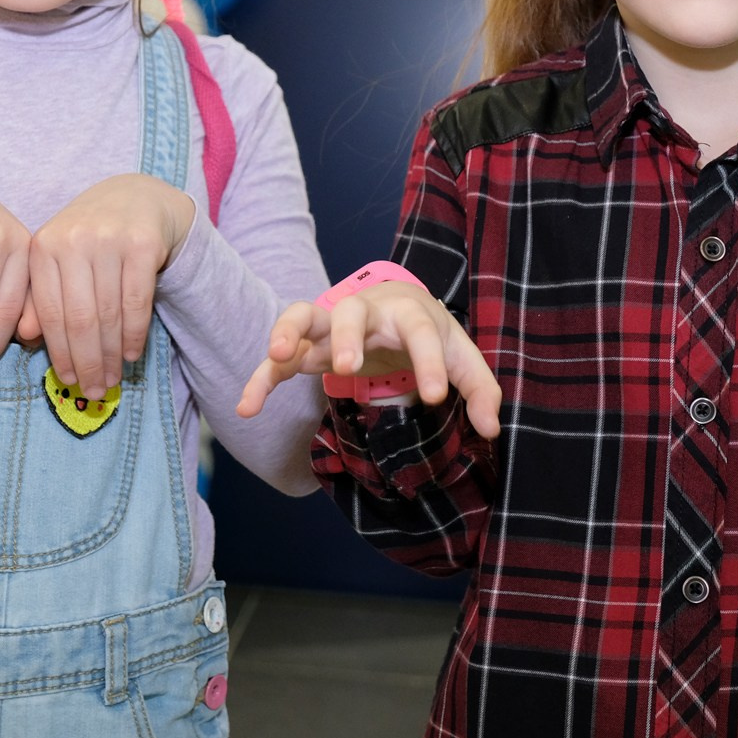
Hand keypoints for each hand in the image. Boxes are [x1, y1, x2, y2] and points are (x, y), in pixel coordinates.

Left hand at [23, 174, 195, 399]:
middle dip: (87, 362)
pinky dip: (134, 335)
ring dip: (112, 355)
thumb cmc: (90, 239)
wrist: (136, 198)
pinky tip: (132, 355)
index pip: (50, 312)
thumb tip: (26, 340)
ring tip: (112, 380)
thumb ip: (41, 297)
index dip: (59, 352)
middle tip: (93, 391)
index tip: (68, 381)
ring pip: (109, 314)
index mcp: (43, 246)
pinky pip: (137, 302)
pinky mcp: (143, 243)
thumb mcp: (59, 262)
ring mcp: (109, 239)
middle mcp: (73, 240)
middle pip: (79, 318)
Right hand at [237, 283, 502, 438]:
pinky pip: (279, 359)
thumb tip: (490, 429)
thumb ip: (479, 390)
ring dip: (287, 332)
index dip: (428, 361)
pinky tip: (247, 407)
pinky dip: (261, 379)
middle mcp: (367, 312)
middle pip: (352, 311)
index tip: (434, 396)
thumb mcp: (461, 358)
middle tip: (347, 368)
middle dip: (347, 336)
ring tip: (276, 357)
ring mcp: (332, 326)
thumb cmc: (430, 335)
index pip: (420, 331)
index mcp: (409, 313)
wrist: (397, 309)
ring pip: (304, 315)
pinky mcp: (309, 346)